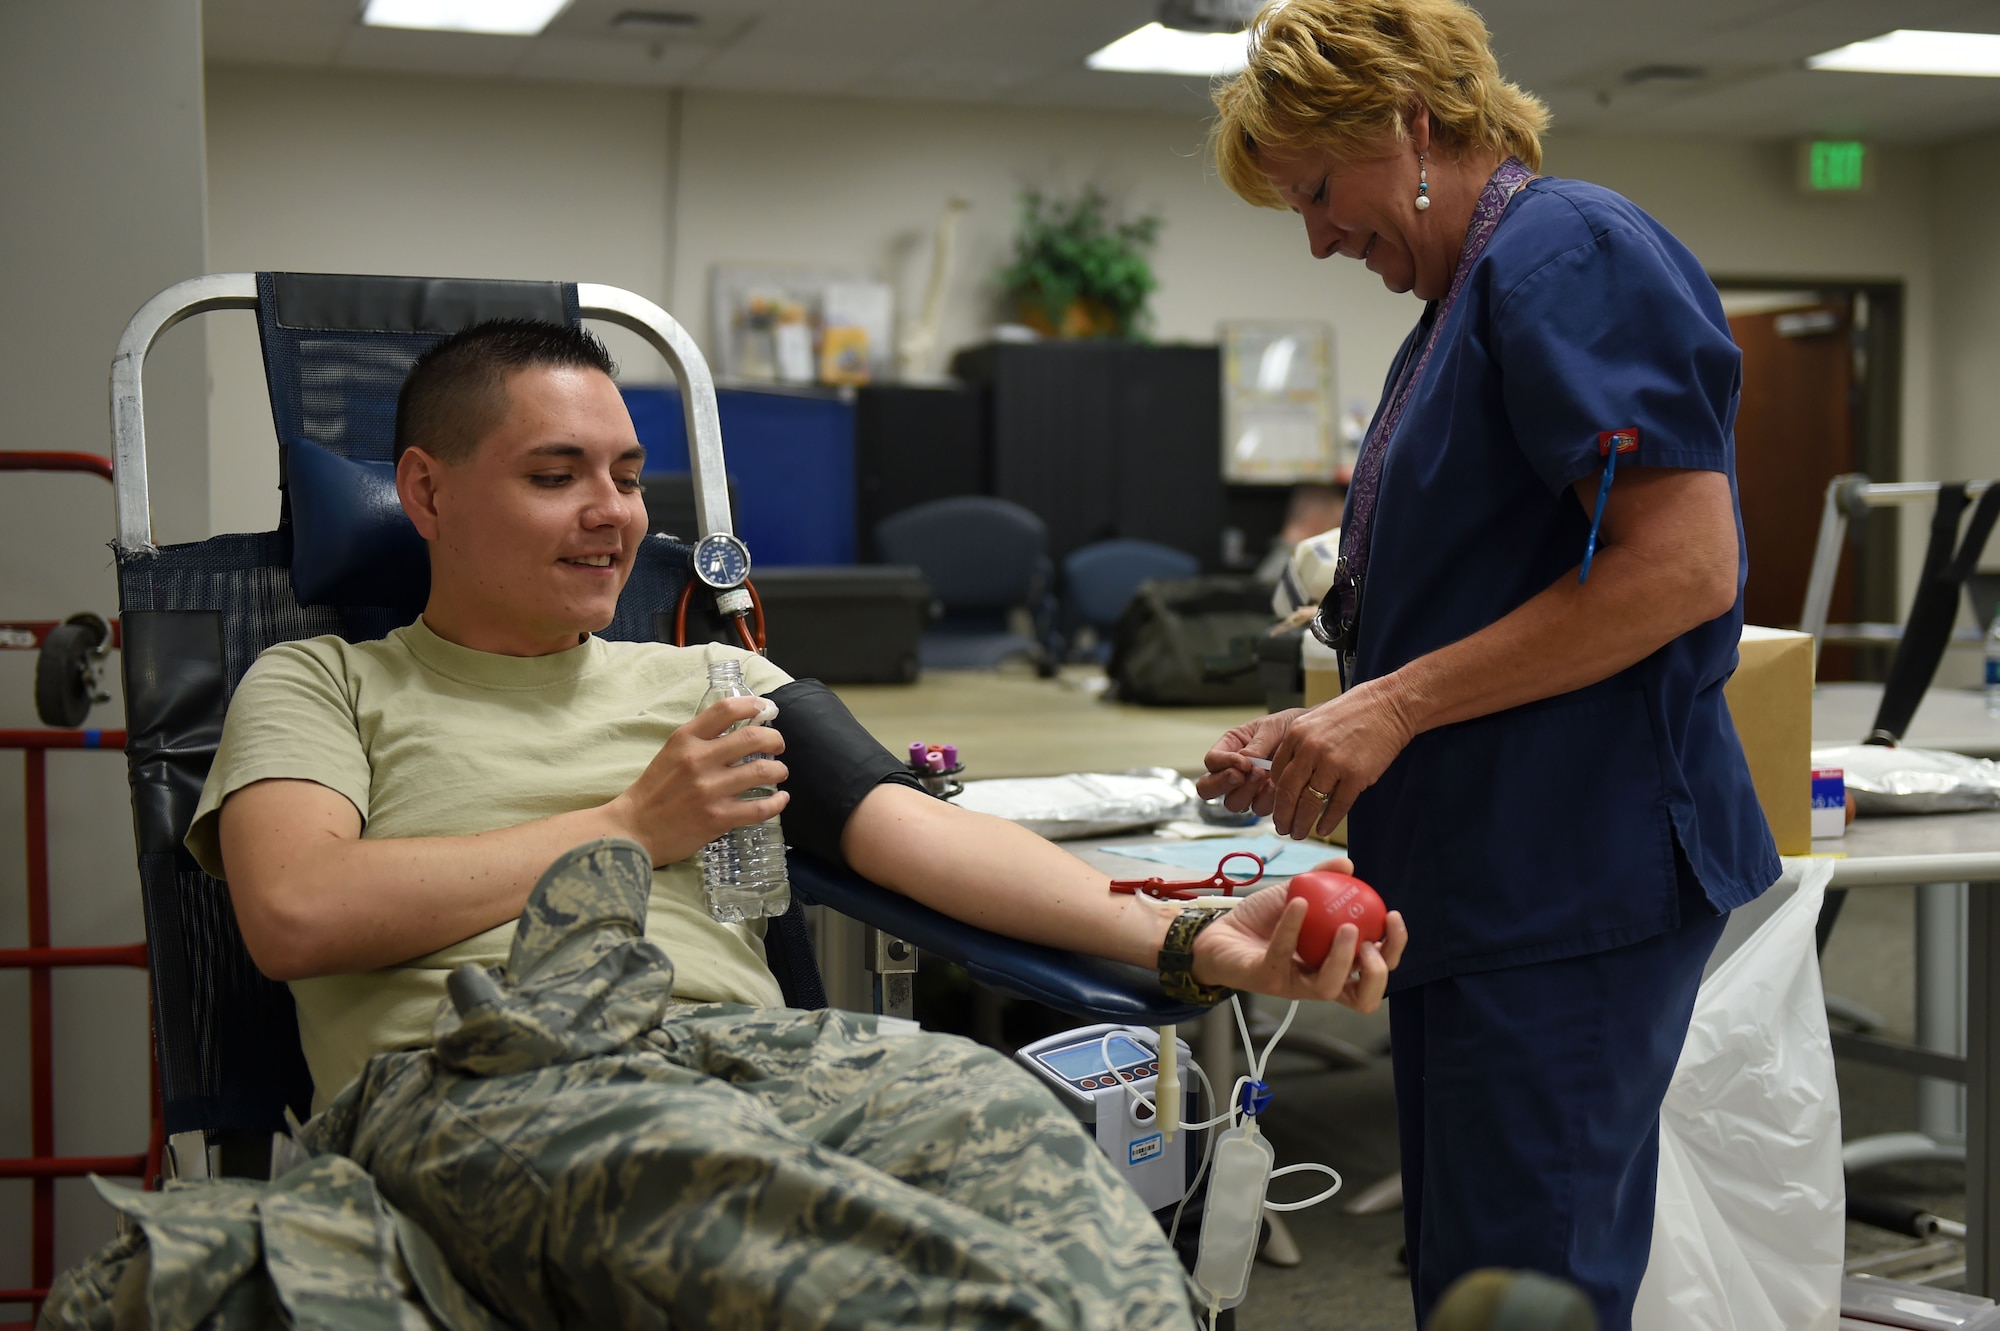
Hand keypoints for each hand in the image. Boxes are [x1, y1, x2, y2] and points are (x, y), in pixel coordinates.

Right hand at [607, 696, 788, 865]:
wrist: (633, 830)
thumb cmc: (654, 791)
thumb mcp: (671, 753)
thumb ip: (701, 740)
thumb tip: (739, 728)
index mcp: (685, 740)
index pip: (726, 710)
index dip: (753, 705)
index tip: (767, 708)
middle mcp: (699, 760)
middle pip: (753, 737)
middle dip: (774, 739)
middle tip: (778, 745)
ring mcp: (709, 790)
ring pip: (762, 771)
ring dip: (779, 769)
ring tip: (779, 772)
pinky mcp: (718, 818)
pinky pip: (760, 808)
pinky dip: (777, 802)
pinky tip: (780, 799)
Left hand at [1190, 857, 1407, 1011]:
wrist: (1216, 932)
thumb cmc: (1260, 921)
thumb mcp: (1295, 893)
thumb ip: (1321, 879)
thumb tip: (1348, 863)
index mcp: (1334, 963)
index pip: (1376, 968)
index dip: (1393, 949)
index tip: (1392, 916)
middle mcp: (1319, 979)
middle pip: (1364, 996)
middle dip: (1378, 971)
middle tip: (1372, 940)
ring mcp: (1293, 983)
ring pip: (1329, 988)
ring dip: (1343, 958)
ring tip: (1346, 927)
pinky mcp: (1266, 978)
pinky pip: (1284, 955)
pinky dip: (1293, 927)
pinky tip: (1298, 902)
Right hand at [1195, 708, 1302, 812]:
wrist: (1315, 736)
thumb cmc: (1289, 726)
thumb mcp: (1271, 728)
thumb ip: (1256, 746)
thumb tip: (1243, 761)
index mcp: (1230, 747)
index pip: (1212, 761)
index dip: (1223, 764)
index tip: (1244, 763)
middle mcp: (1234, 770)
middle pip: (1208, 788)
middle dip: (1224, 783)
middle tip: (1244, 775)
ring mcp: (1248, 787)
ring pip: (1233, 803)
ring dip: (1248, 792)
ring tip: (1265, 776)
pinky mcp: (1265, 799)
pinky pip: (1258, 809)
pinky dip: (1267, 799)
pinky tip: (1278, 786)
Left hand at [1268, 680, 1415, 839]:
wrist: (1388, 706)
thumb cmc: (1352, 713)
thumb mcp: (1314, 721)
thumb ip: (1298, 746)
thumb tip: (1287, 778)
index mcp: (1296, 735)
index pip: (1276, 774)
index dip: (1274, 795)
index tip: (1277, 807)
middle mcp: (1310, 750)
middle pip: (1287, 792)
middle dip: (1283, 816)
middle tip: (1282, 828)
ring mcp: (1333, 764)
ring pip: (1309, 803)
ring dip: (1302, 823)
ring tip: (1299, 833)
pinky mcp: (1355, 776)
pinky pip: (1336, 806)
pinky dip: (1328, 821)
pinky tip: (1322, 829)